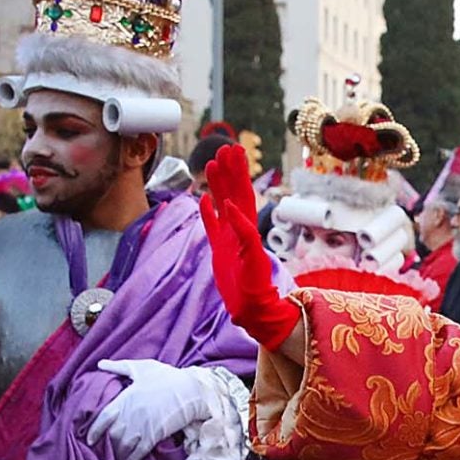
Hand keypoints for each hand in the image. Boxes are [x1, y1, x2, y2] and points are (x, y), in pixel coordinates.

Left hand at [86, 357, 225, 459]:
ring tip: (114, 459)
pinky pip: (139, 452)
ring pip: (123, 447)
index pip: (103, 418)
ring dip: (117, 455)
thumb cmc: (166, 376)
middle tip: (102, 451)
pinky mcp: (155, 436)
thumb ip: (119, 366)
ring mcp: (143, 427)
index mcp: (125, 399)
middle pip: (111, 436)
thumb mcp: (141, 367)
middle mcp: (131, 415)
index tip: (89, 439)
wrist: (191, 390)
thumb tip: (100, 363)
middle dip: (106, 445)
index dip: (94, 430)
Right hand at [198, 143, 299, 350]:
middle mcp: (239, 230)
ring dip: (217, 185)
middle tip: (223, 149)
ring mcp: (228, 239)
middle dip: (229, 172)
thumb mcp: (252, 260)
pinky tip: (203, 198)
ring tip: (210, 164)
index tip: (234, 152)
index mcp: (248, 229)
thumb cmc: (256, 289)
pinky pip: (211, 226)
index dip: (239, 173)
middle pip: (233, 194)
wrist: (251, 311)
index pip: (243, 194)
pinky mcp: (219, 251)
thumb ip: (244, 234)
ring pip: (221, 205)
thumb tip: (231, 208)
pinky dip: (207, 212)